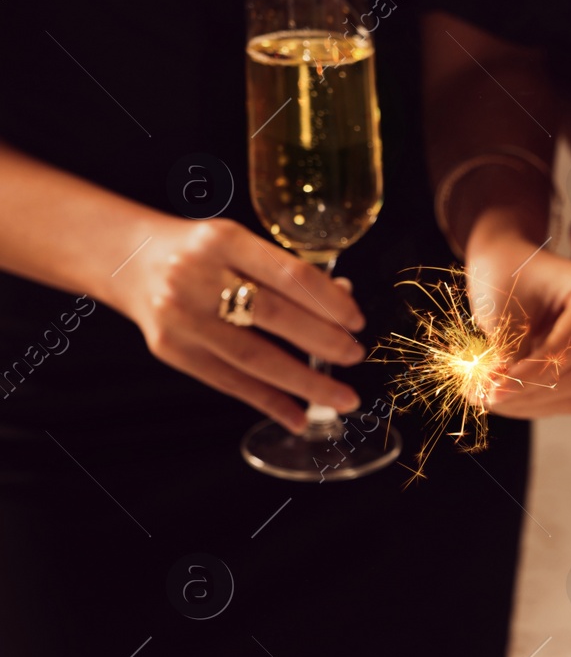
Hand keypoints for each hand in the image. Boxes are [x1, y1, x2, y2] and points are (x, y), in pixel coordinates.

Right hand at [108, 217, 366, 430]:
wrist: (128, 260)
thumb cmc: (200, 252)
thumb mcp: (239, 244)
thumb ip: (285, 271)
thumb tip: (343, 300)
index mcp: (223, 240)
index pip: (289, 274)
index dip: (329, 301)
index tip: (357, 321)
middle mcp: (197, 277)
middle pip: (273, 316)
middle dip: (323, 341)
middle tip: (355, 356)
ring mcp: (180, 317)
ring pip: (253, 357)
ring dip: (304, 383)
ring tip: (342, 399)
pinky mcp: (169, 350)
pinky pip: (228, 382)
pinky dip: (268, 401)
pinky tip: (298, 416)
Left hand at [464, 210, 570, 417]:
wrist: (512, 267)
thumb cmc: (507, 276)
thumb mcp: (503, 311)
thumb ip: (510, 355)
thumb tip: (502, 397)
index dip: (532, 373)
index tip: (491, 388)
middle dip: (532, 390)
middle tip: (486, 395)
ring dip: (532, 401)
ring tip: (488, 396)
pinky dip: (539, 402)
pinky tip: (508, 396)